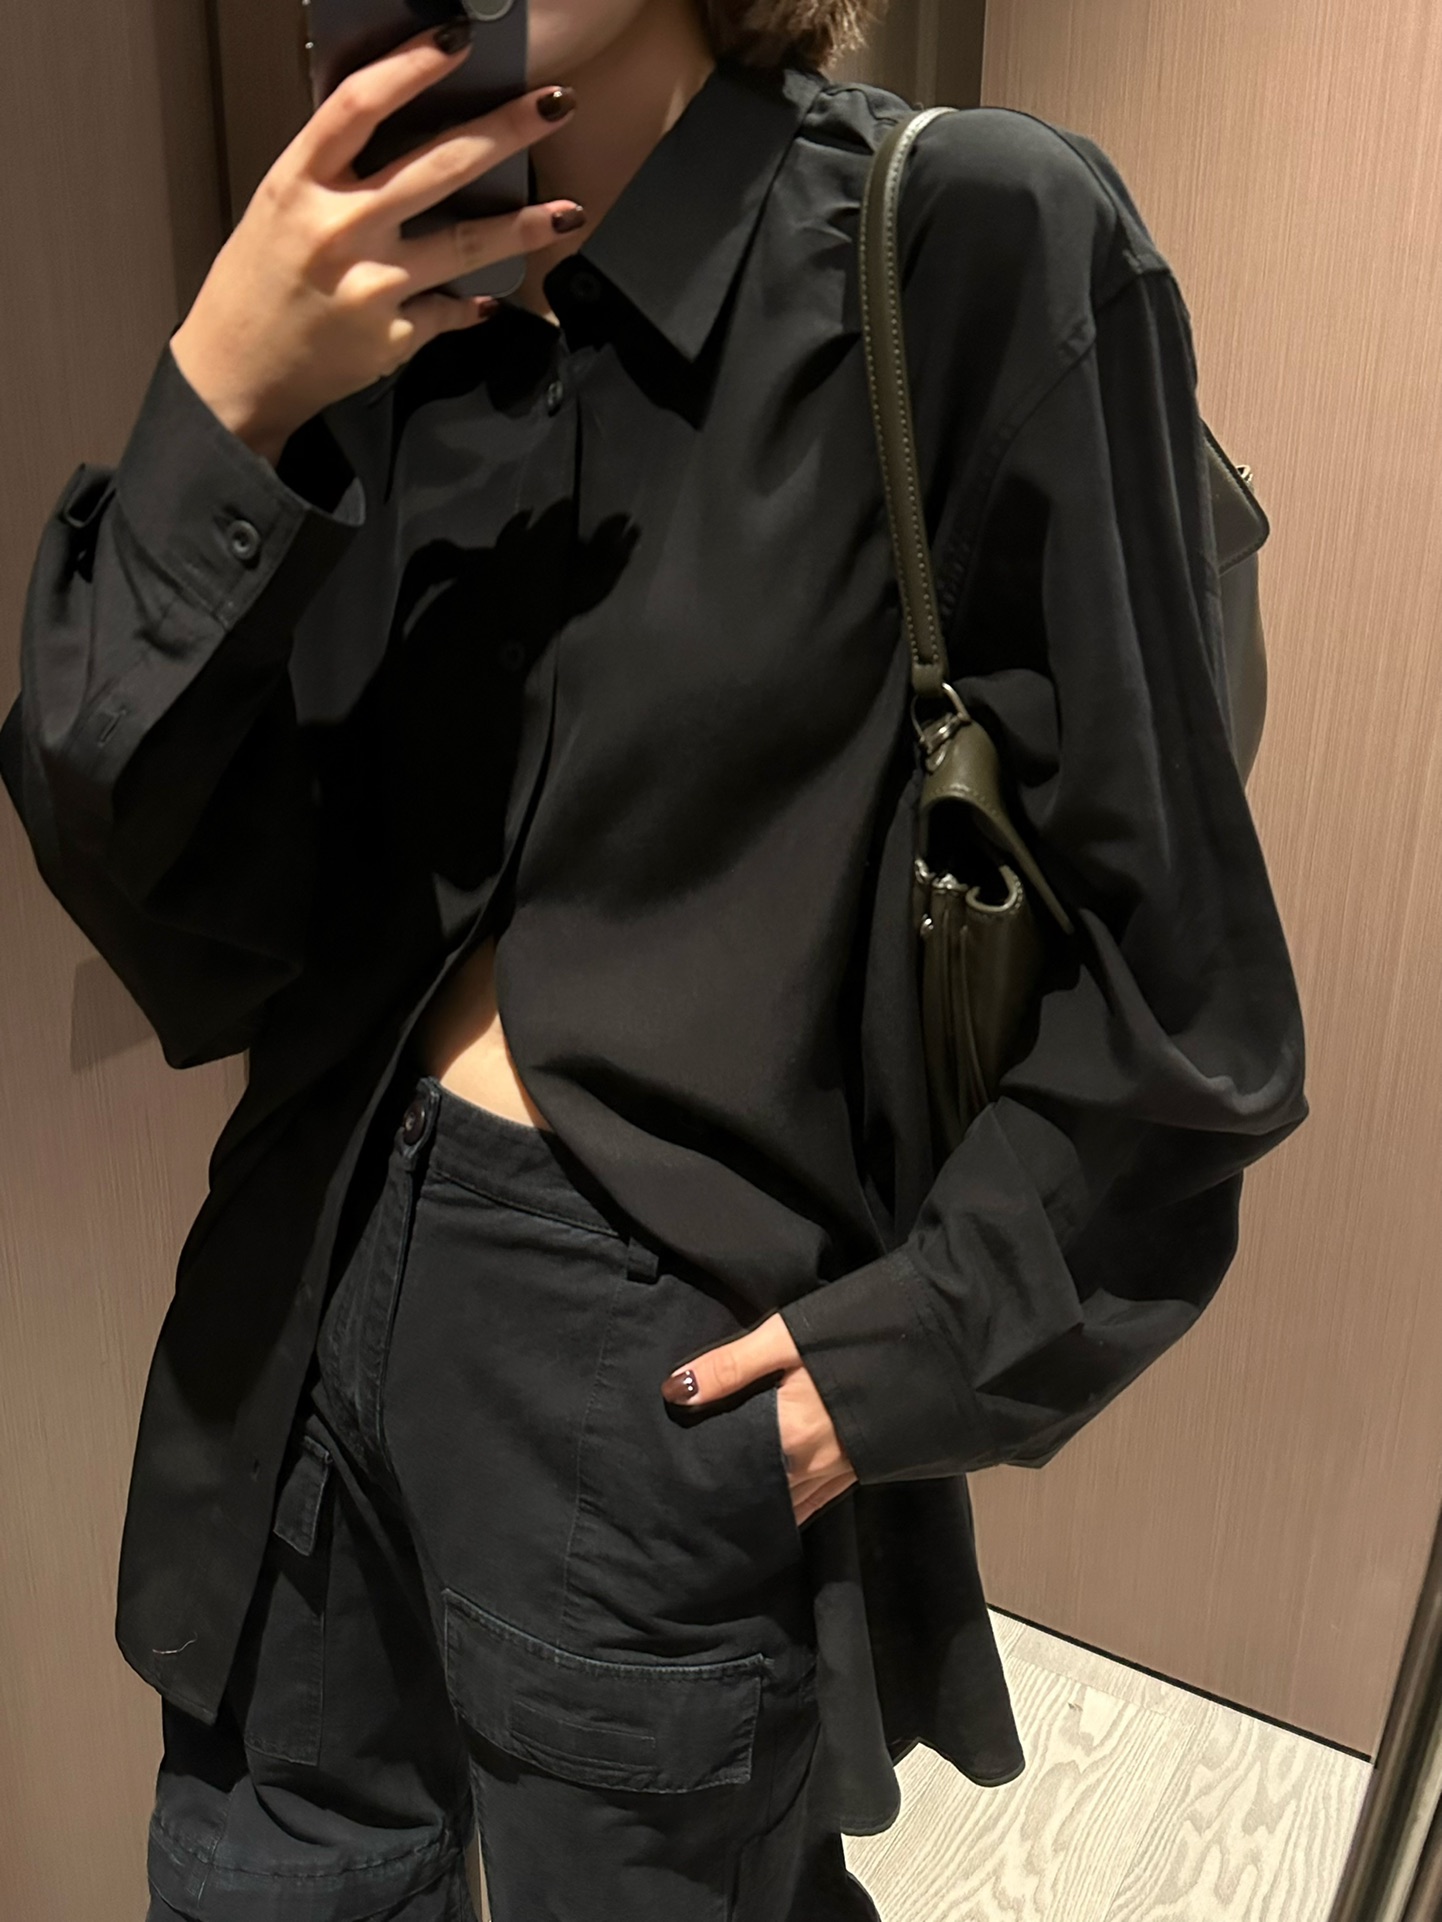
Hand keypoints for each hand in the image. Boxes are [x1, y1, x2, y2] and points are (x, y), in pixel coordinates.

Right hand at [170, 22, 585, 463]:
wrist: (238, 370)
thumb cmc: (257, 282)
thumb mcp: (280, 206)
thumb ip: (333, 169)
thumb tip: (394, 124)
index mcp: (300, 182)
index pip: (360, 105)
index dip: (412, 66)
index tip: (458, 38)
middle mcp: (340, 227)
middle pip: (439, 165)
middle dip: (506, 130)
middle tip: (555, 104)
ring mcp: (373, 284)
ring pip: (467, 243)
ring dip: (525, 226)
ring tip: (569, 212)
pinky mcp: (394, 335)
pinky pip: (451, 311)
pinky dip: (472, 304)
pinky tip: (492, 298)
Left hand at [661, 1313, 857, 1526]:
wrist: (940, 1340)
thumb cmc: (857, 1331)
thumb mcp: (786, 1337)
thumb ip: (731, 1366)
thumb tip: (674, 1392)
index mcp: (789, 1434)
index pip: (735, 1469)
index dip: (706, 1475)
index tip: (679, 1484)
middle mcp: (814, 1463)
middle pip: (761, 1490)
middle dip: (732, 1495)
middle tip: (696, 1502)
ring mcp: (844, 1467)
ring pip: (792, 1500)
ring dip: (764, 1505)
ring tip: (730, 1512)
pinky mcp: (867, 1464)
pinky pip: (822, 1498)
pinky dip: (799, 1506)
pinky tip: (784, 1508)